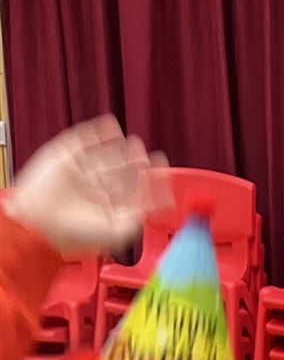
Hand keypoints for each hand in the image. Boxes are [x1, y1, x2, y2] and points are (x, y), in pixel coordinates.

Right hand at [4, 116, 167, 253]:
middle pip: (122, 172)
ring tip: (135, 141)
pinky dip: (98, 131)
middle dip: (136, 161)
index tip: (162, 166)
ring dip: (121, 147)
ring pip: (106, 156)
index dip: (150, 179)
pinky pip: (84, 140)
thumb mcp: (120, 229)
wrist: (39, 223)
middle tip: (146, 152)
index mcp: (110, 207)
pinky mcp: (66, 157)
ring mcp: (81, 172)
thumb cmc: (77, 235)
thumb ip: (143, 214)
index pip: (135, 190)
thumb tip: (167, 202)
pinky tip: (111, 124)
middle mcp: (96, 190)